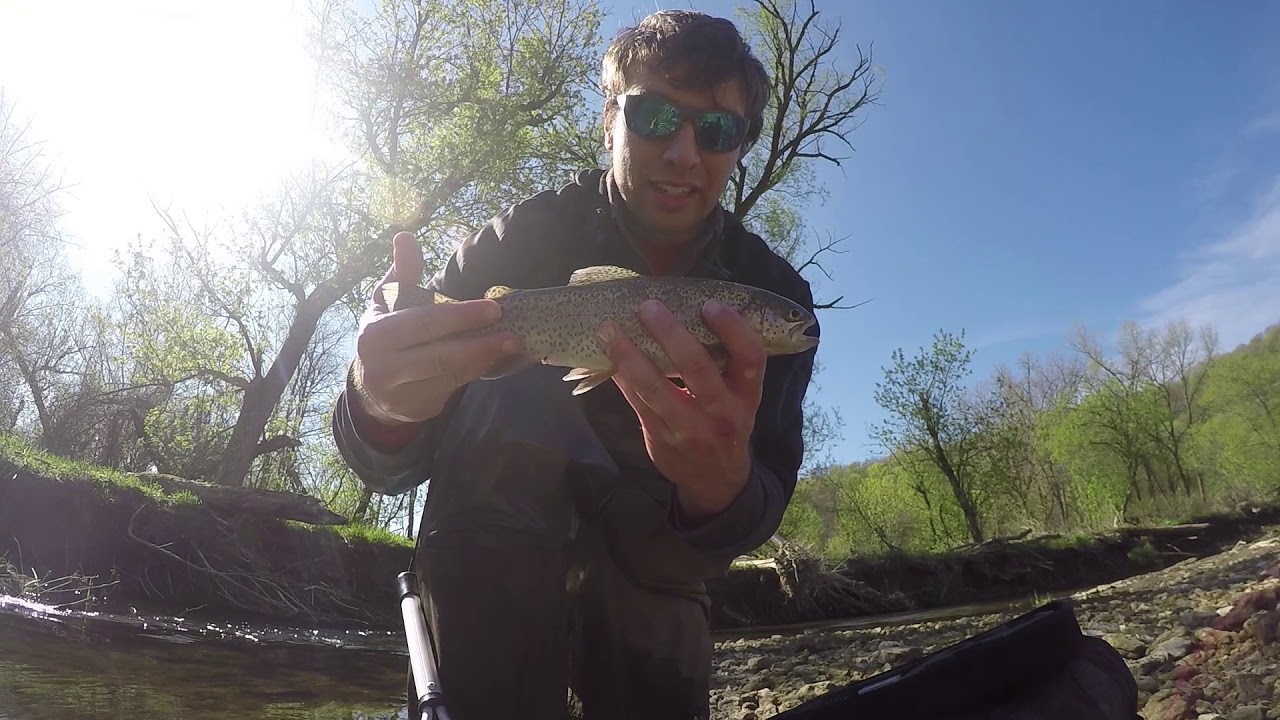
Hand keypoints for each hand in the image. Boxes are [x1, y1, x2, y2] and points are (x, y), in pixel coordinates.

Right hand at [351, 231, 519, 425]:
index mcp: (374, 335)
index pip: (423, 323)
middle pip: (439, 354)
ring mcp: (399, 394)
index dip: (459, 316)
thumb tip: (404, 236)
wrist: (370, 387)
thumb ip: (402, 273)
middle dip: (479, 343)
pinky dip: (475, 373)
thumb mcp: (387, 302)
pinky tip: (494, 359)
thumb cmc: (386, 332)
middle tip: (511, 332)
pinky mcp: (417, 409)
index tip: (493, 308)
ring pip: (450, 375)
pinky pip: (452, 389)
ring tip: (510, 344)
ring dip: (483, 359)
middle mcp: (383, 368)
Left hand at [598, 298, 766, 519]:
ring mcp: (690, 430)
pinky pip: (637, 402)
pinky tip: (608, 357)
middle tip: (649, 307)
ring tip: (610, 329)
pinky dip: (622, 377)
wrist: (715, 479)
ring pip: (656, 388)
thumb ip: (724, 363)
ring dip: (630, 355)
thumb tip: (687, 311)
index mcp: (746, 396)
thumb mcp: (739, 397)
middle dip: (671, 334)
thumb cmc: (726, 422)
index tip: (710, 305)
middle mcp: (722, 414)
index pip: (750, 358)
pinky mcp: (661, 439)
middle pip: (698, 368)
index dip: (733, 329)